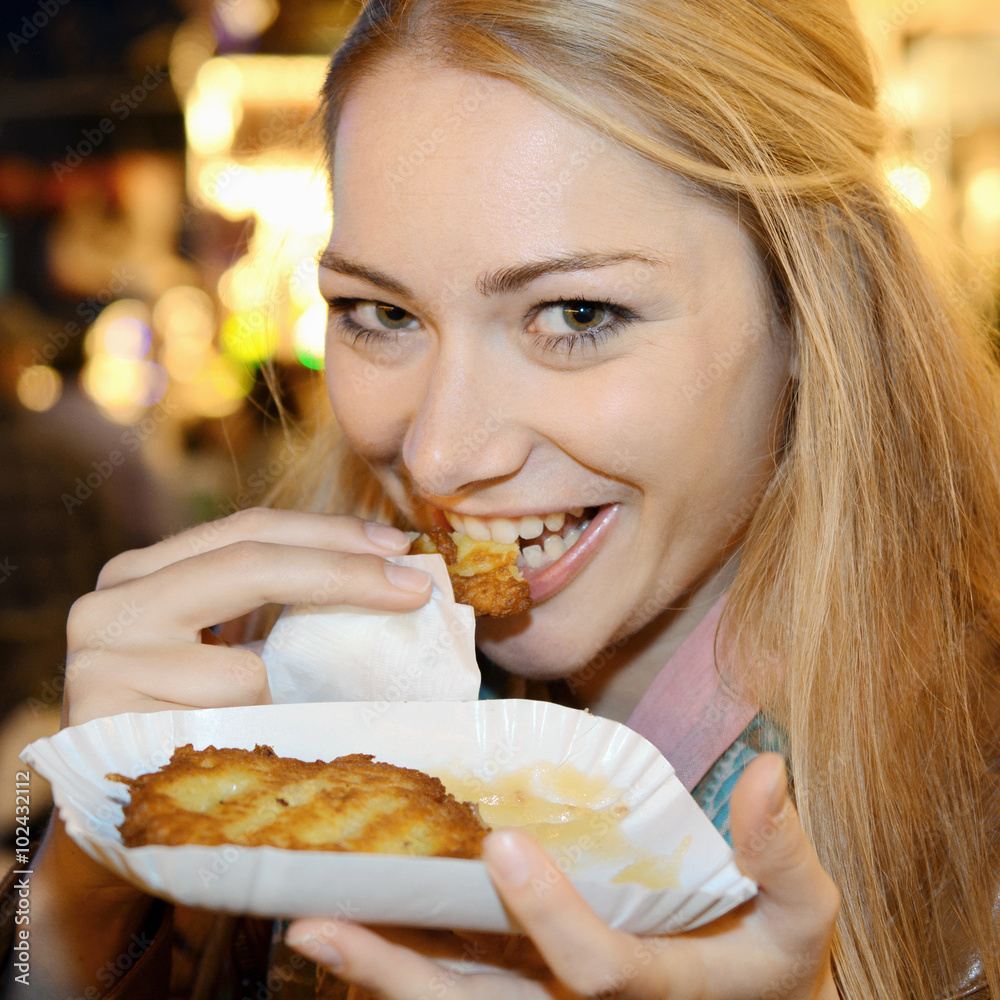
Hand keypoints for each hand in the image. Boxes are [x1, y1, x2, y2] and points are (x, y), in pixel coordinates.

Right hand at [64, 507, 431, 725]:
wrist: (119, 819)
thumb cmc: (190, 728)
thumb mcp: (229, 653)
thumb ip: (275, 610)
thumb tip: (390, 580)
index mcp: (145, 571)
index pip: (249, 530)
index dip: (329, 532)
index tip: (397, 545)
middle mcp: (111, 602)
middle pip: (249, 564)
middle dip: (344, 572)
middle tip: (414, 587)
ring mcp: (99, 662)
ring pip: (244, 668)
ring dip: (287, 702)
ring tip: (283, 728)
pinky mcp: (103, 725)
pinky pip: (221, 733)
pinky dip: (253, 746)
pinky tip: (236, 759)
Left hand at [285, 754, 840, 998]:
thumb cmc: (770, 961)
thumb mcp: (799, 914)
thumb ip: (784, 854)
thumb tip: (770, 770)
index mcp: (656, 992)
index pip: (599, 971)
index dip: (552, 916)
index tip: (504, 843)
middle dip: (407, 974)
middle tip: (327, 923)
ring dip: (381, 971)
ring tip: (310, 929)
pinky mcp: (525, 992)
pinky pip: (457, 986)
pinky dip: (400, 962)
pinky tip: (345, 926)